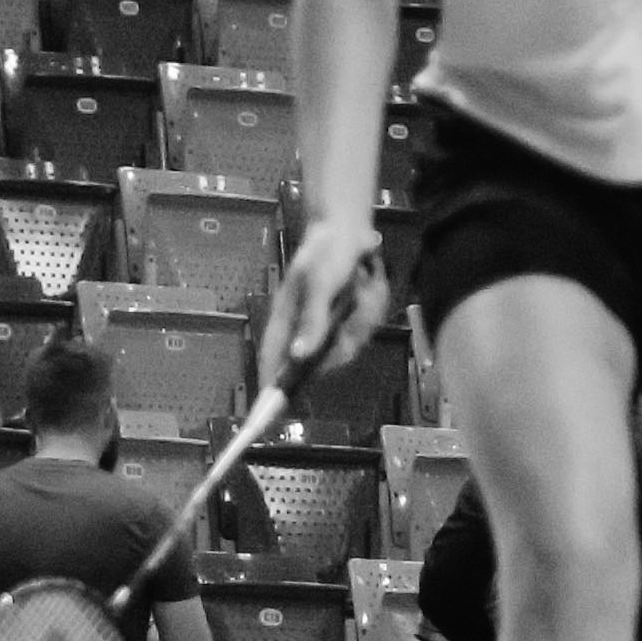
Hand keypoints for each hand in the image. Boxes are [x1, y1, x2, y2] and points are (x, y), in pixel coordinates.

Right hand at [267, 212, 388, 381]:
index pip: (273, 361)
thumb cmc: (324, 252)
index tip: (270, 412)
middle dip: (350, 334)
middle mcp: (306, 328)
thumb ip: (312, 320)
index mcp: (286, 320)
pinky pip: (366, 328)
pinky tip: (367, 284)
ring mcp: (328, 325)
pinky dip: (372, 307)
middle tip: (359, 298)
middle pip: (328, 358)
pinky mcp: (347, 320)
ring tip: (363, 282)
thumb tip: (299, 356)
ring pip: (353, 341)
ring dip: (364, 314)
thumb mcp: (318, 283)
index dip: (272, 386)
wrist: (348, 228)